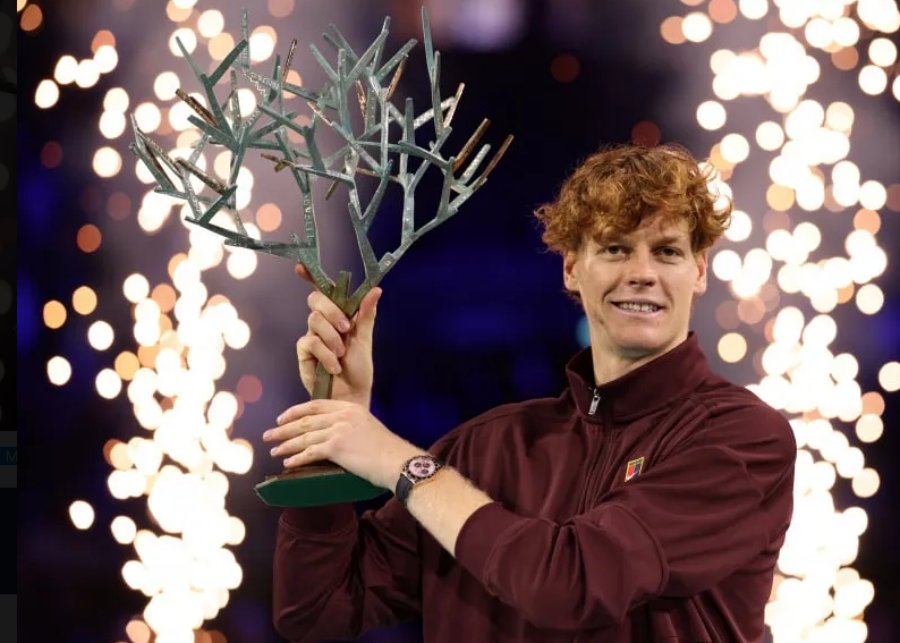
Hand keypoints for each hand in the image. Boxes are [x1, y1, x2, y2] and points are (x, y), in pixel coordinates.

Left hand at [263, 399, 422, 489]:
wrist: (395, 460)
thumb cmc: (385, 448)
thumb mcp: (366, 426)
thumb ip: (349, 425)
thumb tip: (332, 435)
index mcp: (349, 408)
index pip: (315, 405)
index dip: (295, 411)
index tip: (281, 418)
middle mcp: (341, 416)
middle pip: (305, 421)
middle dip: (284, 429)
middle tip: (269, 435)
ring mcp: (338, 430)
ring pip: (304, 437)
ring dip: (286, 445)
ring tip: (274, 451)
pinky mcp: (336, 447)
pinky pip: (310, 453)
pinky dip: (296, 458)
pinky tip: (287, 462)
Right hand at [295, 264, 381, 407]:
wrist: (351, 394)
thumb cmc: (358, 368)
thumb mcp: (364, 339)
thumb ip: (366, 314)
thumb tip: (376, 289)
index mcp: (339, 315)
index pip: (323, 291)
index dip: (310, 276)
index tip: (300, 266)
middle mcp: (323, 322)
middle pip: (316, 300)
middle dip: (331, 311)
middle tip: (346, 327)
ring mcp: (312, 336)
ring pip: (314, 320)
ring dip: (332, 337)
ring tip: (342, 354)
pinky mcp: (304, 352)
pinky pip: (310, 342)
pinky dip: (325, 354)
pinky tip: (334, 366)